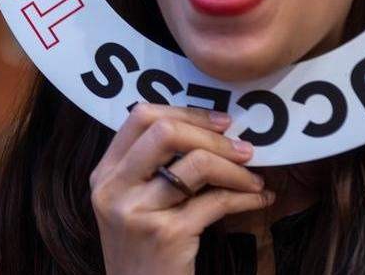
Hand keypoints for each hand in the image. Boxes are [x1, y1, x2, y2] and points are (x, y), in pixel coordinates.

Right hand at [90, 104, 272, 274]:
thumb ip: (148, 169)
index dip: (186, 112)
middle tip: (243, 148)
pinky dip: (246, 196)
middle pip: (165, 132)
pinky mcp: (168, 235)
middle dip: (212, 135)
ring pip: (197, 164)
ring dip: (236, 168)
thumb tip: (205, 130)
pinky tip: (260, 198)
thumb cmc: (143, 252)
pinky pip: (218, 201)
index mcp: (104, 175)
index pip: (140, 117)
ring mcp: (139, 213)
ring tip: (254, 177)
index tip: (220, 121)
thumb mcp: (130, 206)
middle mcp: (114, 190)